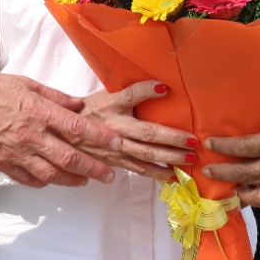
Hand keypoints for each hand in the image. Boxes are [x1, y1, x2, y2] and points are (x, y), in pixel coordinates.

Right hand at [0, 71, 121, 187]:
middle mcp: (30, 135)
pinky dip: (46, 182)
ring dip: (72, 180)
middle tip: (110, 175)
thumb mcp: (26, 83)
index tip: (117, 142)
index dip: (100, 137)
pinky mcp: (3, 164)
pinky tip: (55, 179)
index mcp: (38, 111)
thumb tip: (78, 106)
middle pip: (69, 158)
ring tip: (86, 180)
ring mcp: (16, 153)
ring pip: (51, 175)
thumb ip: (55, 97)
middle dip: (94, 168)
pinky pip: (30, 180)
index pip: (77, 127)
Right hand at [77, 81, 197, 181]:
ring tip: (190, 159)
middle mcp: (114, 127)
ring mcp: (115, 147)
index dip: (146, 90)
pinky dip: (157, 173)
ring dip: (170, 158)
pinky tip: (173, 174)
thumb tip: (160, 86)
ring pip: (146, 155)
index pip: (130, 95)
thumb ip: (129, 91)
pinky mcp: (116, 161)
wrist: (65, 134)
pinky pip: (139, 169)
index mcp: (111, 106)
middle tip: (194, 140)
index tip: (165, 88)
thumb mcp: (106, 94)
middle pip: (146, 132)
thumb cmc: (90, 111)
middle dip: (172, 138)